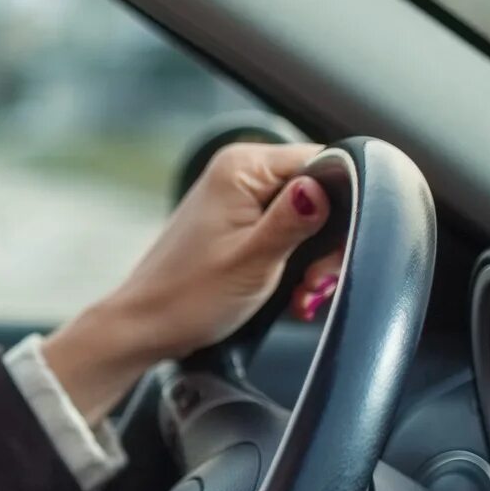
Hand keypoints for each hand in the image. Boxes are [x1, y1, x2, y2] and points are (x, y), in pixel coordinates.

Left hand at [43, 141, 345, 426]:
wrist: (145, 328)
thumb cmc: (188, 297)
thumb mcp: (254, 260)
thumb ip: (294, 220)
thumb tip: (325, 187)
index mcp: (243, 166)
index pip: (327, 162)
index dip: (344, 206)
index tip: (333, 252)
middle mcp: (240, 172)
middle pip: (322, 193)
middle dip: (327, 244)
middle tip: (313, 283)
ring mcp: (238, 197)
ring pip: (310, 219)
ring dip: (314, 262)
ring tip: (299, 294)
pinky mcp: (239, 223)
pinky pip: (289, 234)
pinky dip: (296, 266)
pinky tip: (292, 294)